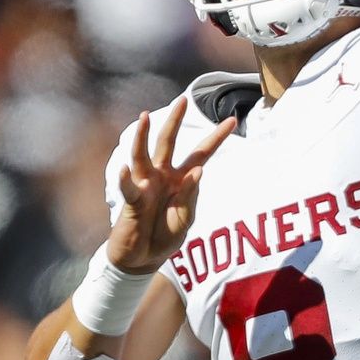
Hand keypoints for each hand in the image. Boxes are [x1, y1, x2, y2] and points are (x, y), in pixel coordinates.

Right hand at [107, 97, 236, 274]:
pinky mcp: (132, 201)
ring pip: (142, 155)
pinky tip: (126, 169)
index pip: (201, 154)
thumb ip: (191, 198)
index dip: (216, 137)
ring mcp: (145, 186)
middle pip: (167, 143)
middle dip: (174, 121)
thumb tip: (198, 172)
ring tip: (143, 117)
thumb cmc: (164, 237)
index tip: (233, 119)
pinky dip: (127, 180)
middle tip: (182, 99)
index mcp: (181, 179)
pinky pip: (129, 188)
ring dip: (141, 137)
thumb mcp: (185, 220)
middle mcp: (162, 176)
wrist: (143, 259)